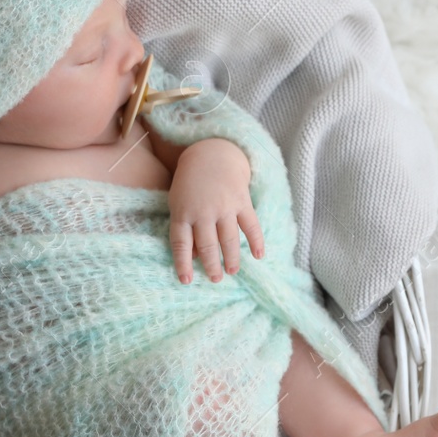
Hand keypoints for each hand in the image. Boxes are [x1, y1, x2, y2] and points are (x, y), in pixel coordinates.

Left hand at [167, 138, 264, 282]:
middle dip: (212, 265)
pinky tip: (258, 255)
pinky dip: (256, 241)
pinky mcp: (242, 201)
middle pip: (207, 245)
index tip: (187, 281)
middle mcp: (203, 211)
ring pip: (229, 239)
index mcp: (183, 212)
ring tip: (232, 272)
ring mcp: (224, 207)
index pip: (181, 243)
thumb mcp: (179, 204)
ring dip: (232, 258)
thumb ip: (185, 229)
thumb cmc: (191, 185)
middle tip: (215, 279)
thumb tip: (195, 258)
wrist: (211, 155)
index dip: (183, 263)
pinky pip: (250, 225)